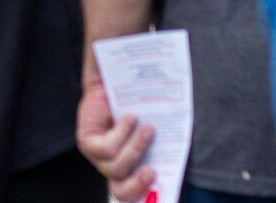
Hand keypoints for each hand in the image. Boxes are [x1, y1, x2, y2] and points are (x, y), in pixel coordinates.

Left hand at [76, 79, 155, 201]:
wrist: (108, 84)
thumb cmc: (135, 107)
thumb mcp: (153, 126)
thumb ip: (164, 141)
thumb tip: (188, 150)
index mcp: (132, 170)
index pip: (140, 195)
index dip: (151, 196)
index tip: (163, 192)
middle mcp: (114, 168)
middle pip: (122, 192)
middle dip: (138, 185)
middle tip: (152, 171)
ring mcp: (98, 158)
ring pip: (117, 168)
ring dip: (136, 149)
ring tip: (148, 129)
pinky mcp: (87, 143)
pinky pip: (107, 148)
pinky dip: (122, 133)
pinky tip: (130, 117)